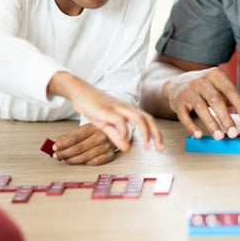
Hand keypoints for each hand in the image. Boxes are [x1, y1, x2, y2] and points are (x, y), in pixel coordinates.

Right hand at [49, 72, 163, 151]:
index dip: (156, 132)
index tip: (159, 146)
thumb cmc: (93, 107)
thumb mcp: (105, 124)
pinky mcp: (106, 110)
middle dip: (156, 133)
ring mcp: (117, 108)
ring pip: (138, 118)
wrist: (79, 91)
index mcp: (127, 110)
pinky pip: (120, 120)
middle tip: (160, 148)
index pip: (147, 120)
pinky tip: (124, 140)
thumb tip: (127, 148)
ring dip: (145, 132)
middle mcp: (125, 108)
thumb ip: (116, 136)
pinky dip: (124, 131)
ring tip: (147, 146)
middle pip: (147, 118)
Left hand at [52, 124, 116, 165]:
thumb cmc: (97, 131)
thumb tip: (57, 144)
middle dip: (65, 153)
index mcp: (94, 126)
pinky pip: (94, 162)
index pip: (75, 137)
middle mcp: (102, 136)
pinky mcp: (110, 155)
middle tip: (56, 155)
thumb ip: (70, 136)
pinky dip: (84, 163)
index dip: (63, 143)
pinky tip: (77, 161)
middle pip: (79, 148)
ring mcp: (107, 147)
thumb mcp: (84, 128)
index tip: (55, 147)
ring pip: (85, 156)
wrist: (118, 132)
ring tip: (64, 159)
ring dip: (72, 159)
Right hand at [164, 67, 239, 138]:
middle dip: (225, 117)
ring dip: (210, 123)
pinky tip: (199, 135)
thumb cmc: (208, 88)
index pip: (230, 90)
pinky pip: (184, 115)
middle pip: (215, 100)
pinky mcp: (177, 102)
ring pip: (200, 107)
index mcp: (216, 75)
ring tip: (220, 136)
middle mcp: (201, 80)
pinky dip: (191, 126)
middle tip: (234, 133)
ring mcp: (188, 91)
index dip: (239, 104)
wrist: (178, 83)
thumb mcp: (225, 91)